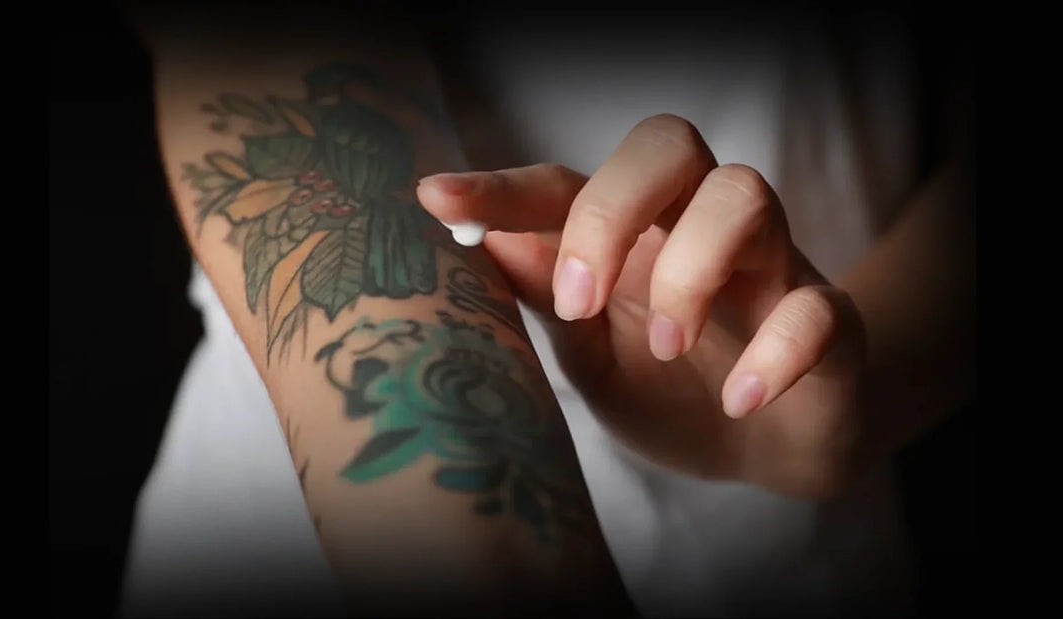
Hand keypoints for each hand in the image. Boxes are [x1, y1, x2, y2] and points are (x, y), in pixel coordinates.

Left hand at [418, 114, 866, 497]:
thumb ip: (552, 299)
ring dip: (691, 269)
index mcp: (635, 235)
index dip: (503, 188)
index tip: (436, 199)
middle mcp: (700, 229)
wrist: (768, 451)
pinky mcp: (830, 322)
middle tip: (580, 299)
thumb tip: (485, 242)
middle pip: (670, 145)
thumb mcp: (593, 354)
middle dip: (612, 209)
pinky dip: (777, 351)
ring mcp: (771, 267)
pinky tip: (740, 400)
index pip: (568, 184)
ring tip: (664, 348)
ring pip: (746, 194)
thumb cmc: (671, 391)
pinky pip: (819, 306)